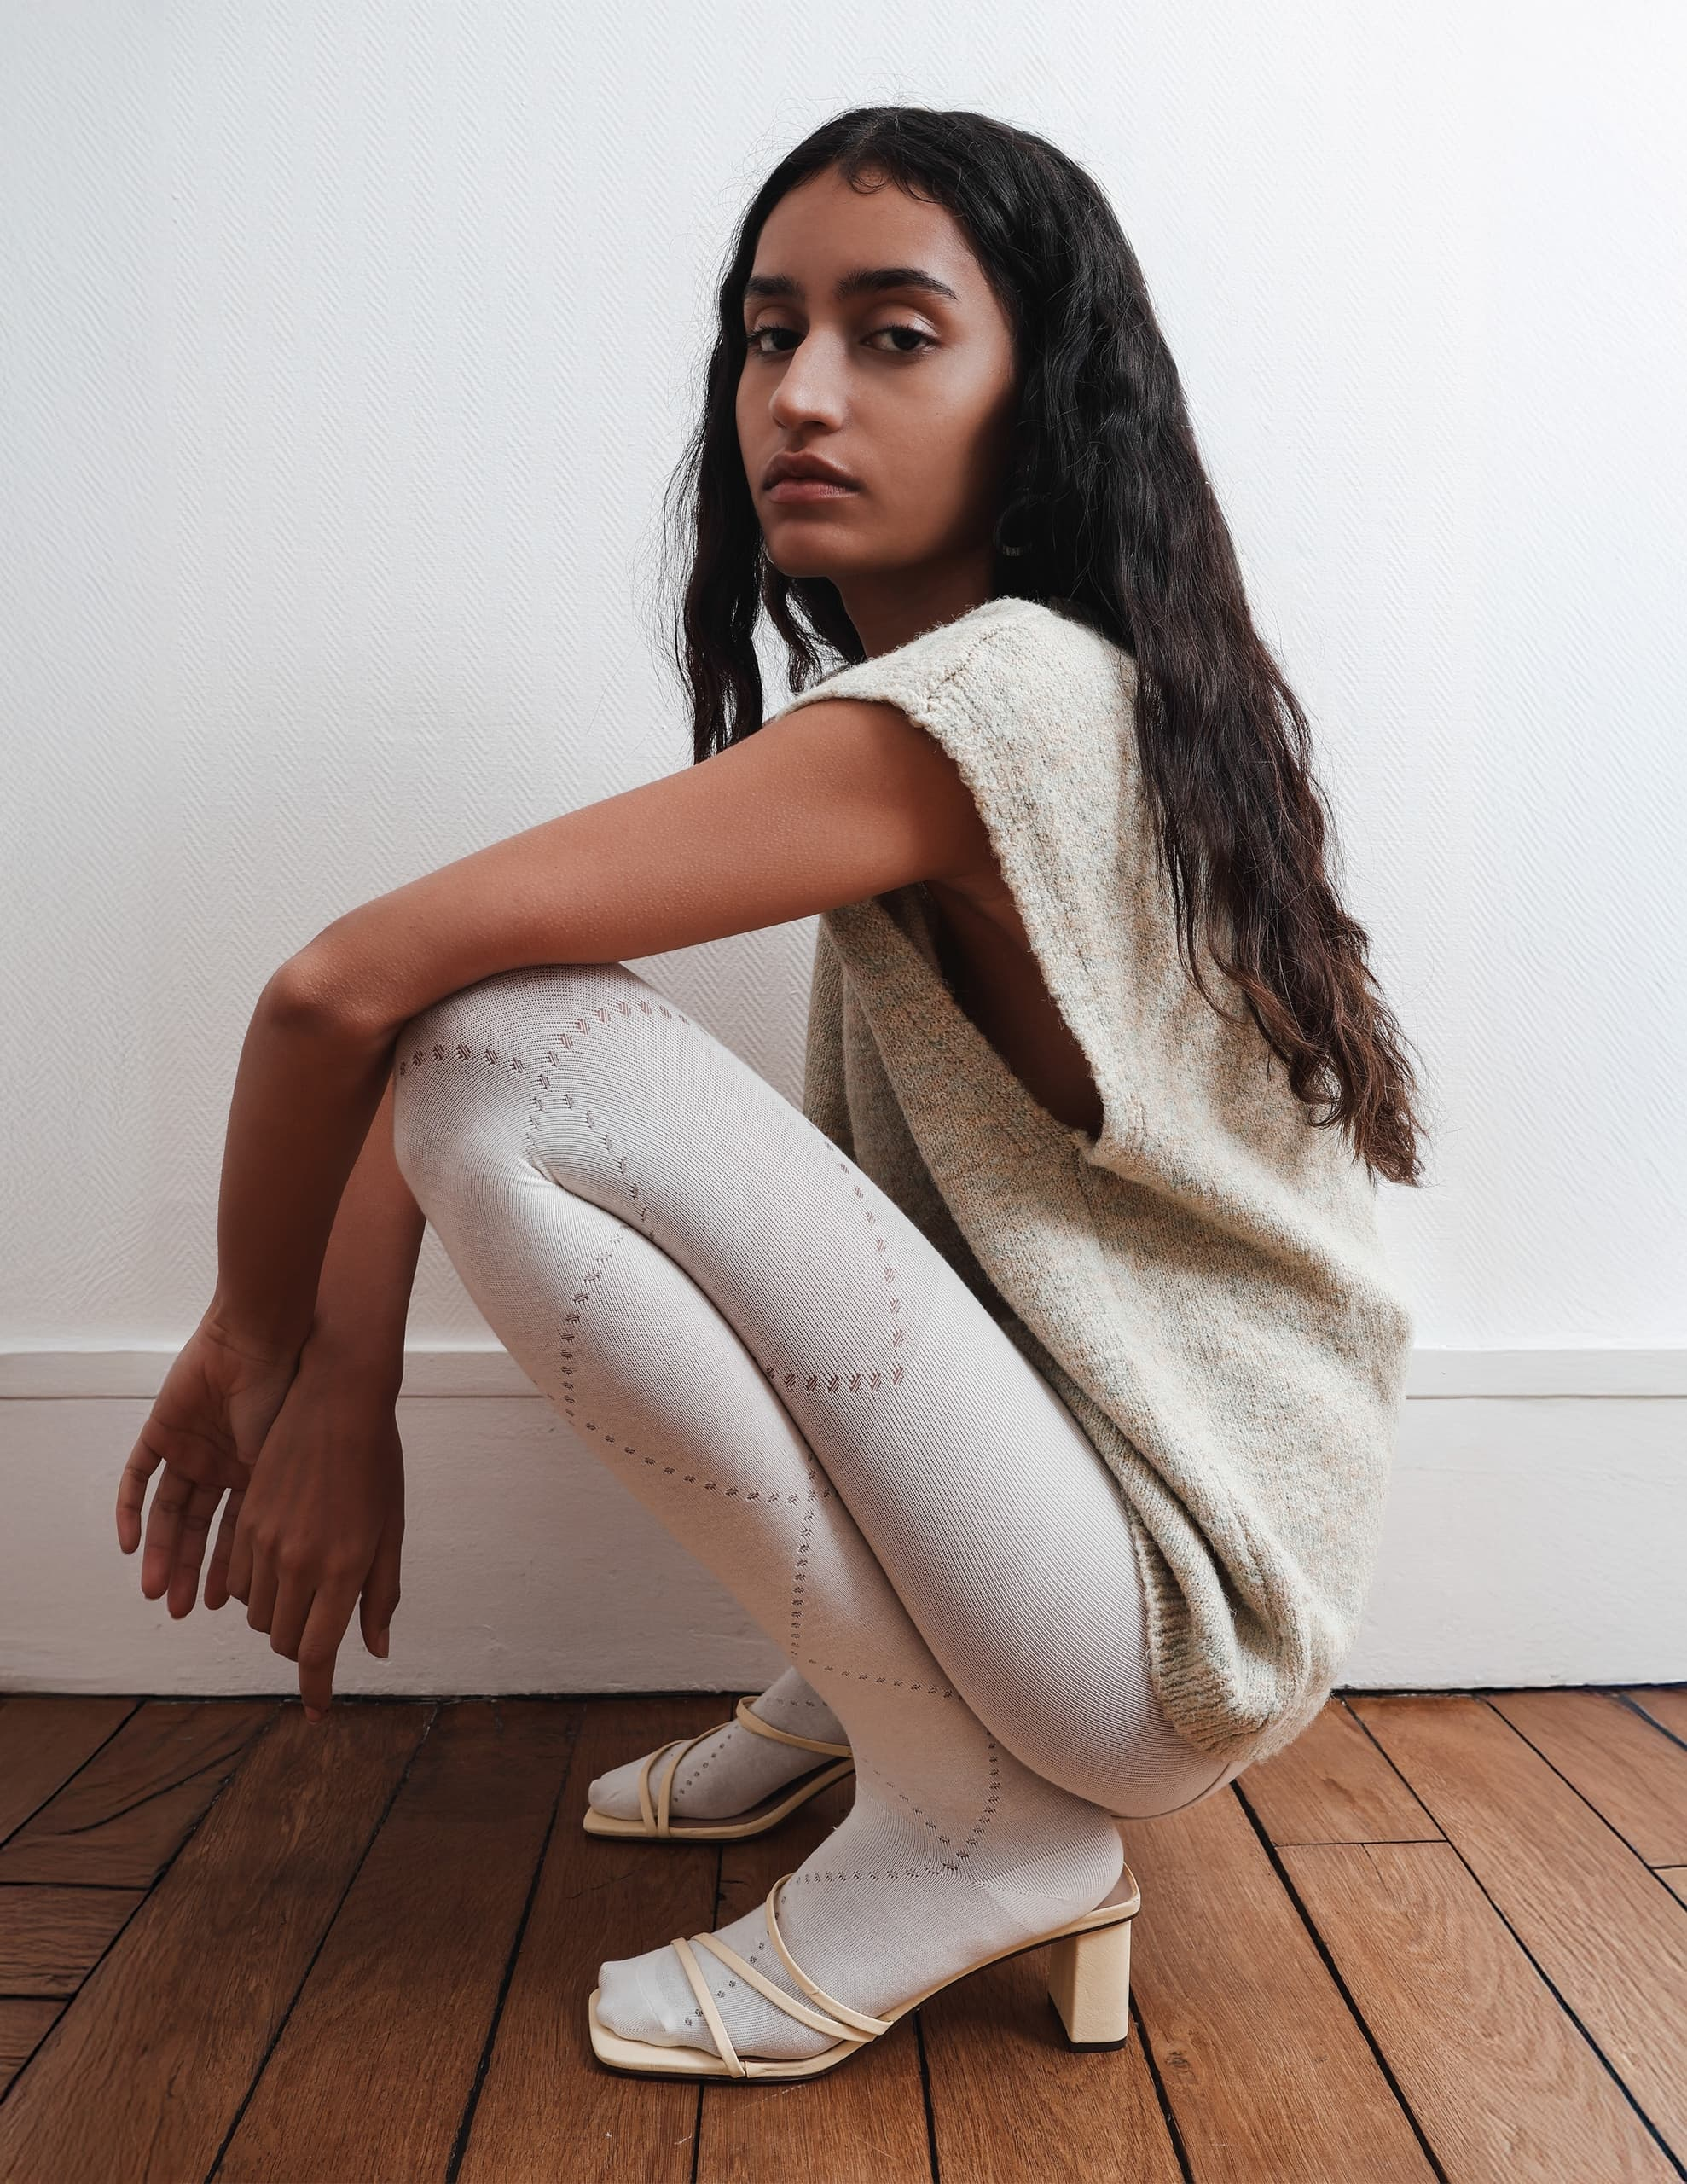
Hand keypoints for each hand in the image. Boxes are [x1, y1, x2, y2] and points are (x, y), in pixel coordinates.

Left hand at [115, 1309, 301, 1618]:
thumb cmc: (293, 1401)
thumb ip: (286, 1511)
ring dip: (161, 1551)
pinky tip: (130, 1546)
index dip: (231, 1568)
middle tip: (182, 1610)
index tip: (225, 1605)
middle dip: (192, 1569)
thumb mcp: (294, 1467)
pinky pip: (138, 1475)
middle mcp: (222, 1464)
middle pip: (199, 1526)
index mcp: (258, 1473)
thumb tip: (301, 1566)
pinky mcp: (162, 1430)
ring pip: (168, 1510)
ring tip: (157, 1592)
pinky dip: (129, 1510)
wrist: (264, 1346)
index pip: (239, 1531)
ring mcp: (191, 1447)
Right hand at [219, 1358, 404, 1721]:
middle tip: (322, 1630)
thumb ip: (382, 1594)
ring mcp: (266, 1542)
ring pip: (259, 1614)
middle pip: (286, 1640)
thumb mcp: (390, 1530)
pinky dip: (256, 1589)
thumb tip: (378, 1650)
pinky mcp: (246, 1521)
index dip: (318, 1690)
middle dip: (303, 1646)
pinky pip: (238, 1580)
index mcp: (343, 1569)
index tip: (319, 1713)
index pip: (320, 1652)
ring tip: (306, 1590)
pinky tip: (281, 1566)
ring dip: (280, 1617)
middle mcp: (299, 1562)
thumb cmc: (377, 1464)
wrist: (337, 1399)